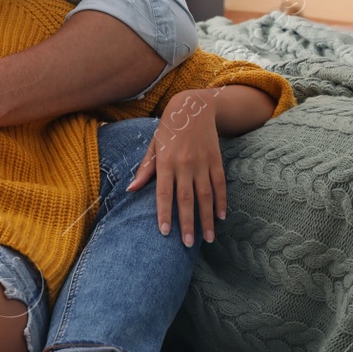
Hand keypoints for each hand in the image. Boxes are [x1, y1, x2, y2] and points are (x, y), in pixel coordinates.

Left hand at [125, 90, 225, 246]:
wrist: (193, 108)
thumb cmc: (168, 130)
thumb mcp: (153, 146)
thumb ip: (145, 170)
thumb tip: (131, 189)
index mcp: (166, 162)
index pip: (164, 193)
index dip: (164, 213)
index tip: (165, 232)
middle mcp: (184, 164)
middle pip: (186, 199)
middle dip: (187, 223)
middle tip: (188, 244)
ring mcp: (202, 163)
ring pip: (206, 196)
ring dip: (207, 218)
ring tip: (208, 238)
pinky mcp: (216, 161)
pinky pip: (220, 185)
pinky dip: (221, 201)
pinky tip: (220, 217)